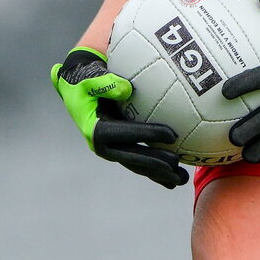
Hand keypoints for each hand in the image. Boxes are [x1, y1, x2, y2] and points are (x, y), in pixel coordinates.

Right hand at [50, 47, 188, 188]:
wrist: (78, 90)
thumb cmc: (86, 81)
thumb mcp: (90, 79)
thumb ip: (105, 83)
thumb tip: (126, 89)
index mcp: (96, 130)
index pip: (126, 134)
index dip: (148, 134)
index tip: (172, 135)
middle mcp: (104, 145)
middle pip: (134, 157)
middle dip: (156, 165)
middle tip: (178, 166)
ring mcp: (113, 150)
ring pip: (138, 165)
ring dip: (160, 174)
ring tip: (181, 180)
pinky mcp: (120, 149)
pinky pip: (140, 162)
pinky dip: (157, 170)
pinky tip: (175, 177)